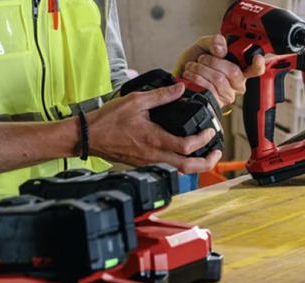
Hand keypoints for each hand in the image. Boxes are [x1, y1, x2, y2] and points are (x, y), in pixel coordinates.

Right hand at [86, 83, 221, 173]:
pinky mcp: (143, 164)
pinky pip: (167, 168)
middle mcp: (154, 156)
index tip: (209, 131)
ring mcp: (148, 163)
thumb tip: (180, 88)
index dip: (203, 140)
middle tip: (216, 153)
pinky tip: (182, 153)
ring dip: (195, 165)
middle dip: (206, 163)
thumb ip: (161, 95)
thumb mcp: (136, 101)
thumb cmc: (108, 121)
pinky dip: (180, 164)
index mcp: (154, 140)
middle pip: (188, 168)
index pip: (187, 147)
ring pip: (178, 171)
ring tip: (204, 154)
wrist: (88, 136)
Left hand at [175, 34, 265, 107]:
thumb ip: (215, 41)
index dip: (258, 64)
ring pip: (219, 80)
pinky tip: (191, 76)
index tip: (257, 58)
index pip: (255, 68)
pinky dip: (197, 79)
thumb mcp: (204, 45)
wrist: (179, 76)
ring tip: (193, 66)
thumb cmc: (193, 62)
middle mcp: (236, 84)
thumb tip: (222, 50)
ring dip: (201, 70)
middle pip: (234, 72)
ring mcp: (227, 95)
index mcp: (239, 68)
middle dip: (214, 62)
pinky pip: (210, 89)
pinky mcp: (216, 103)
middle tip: (202, 58)